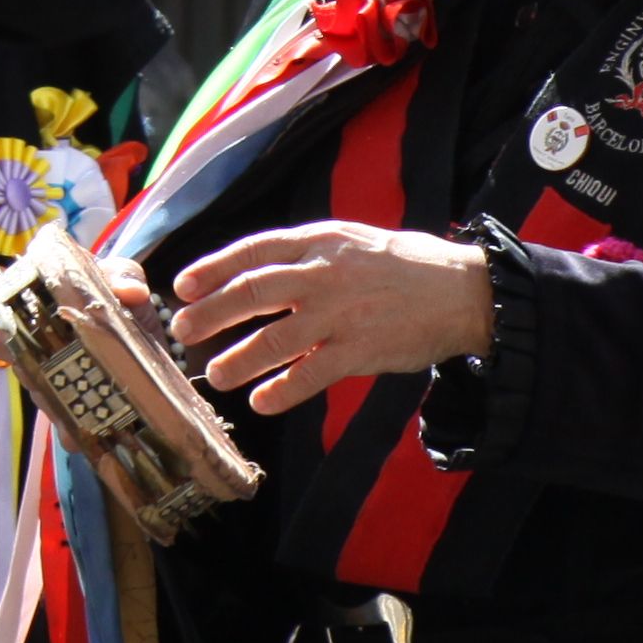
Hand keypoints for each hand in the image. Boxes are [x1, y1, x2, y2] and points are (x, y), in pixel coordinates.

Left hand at [169, 221, 495, 411]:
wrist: (460, 291)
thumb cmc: (399, 265)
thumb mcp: (347, 241)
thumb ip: (303, 255)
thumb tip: (250, 271)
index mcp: (317, 242)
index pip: (251, 251)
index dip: (212, 268)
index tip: (182, 285)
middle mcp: (323, 275)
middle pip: (252, 292)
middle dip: (212, 312)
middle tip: (183, 330)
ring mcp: (341, 314)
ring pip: (276, 338)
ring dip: (239, 358)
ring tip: (214, 375)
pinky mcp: (361, 351)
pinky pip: (312, 375)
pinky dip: (283, 390)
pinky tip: (261, 401)